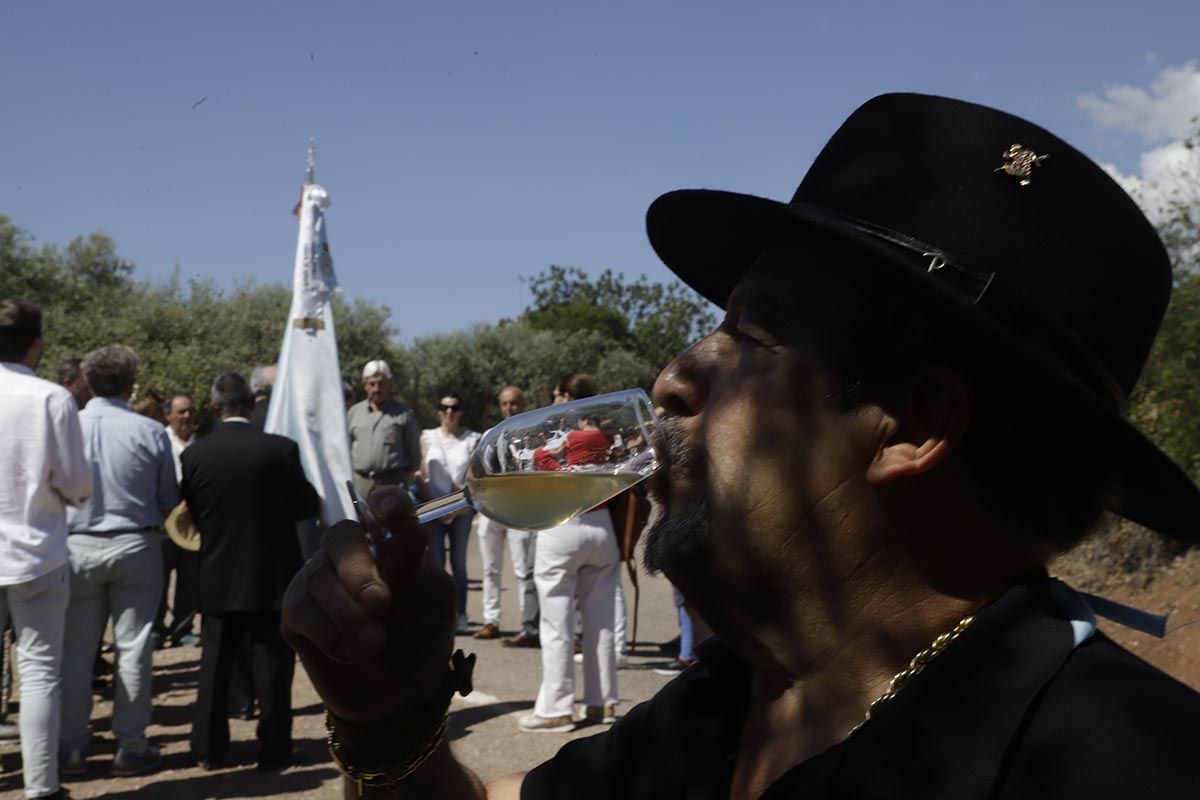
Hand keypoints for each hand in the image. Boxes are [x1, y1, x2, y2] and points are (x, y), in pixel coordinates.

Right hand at [282, 486, 456, 725]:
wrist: (402, 692)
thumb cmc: (422, 635)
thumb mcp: (432, 599)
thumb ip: (416, 566)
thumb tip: (409, 531)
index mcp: (389, 543)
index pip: (383, 506)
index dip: (385, 502)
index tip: (391, 512)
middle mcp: (350, 554)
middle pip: (340, 537)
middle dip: (358, 569)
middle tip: (381, 604)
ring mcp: (318, 580)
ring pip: (319, 578)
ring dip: (349, 615)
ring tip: (376, 643)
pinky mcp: (296, 614)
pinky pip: (303, 611)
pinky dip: (331, 634)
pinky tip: (354, 653)